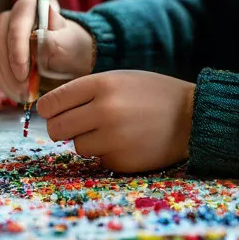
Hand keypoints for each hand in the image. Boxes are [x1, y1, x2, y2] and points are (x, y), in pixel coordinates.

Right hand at [0, 0, 93, 102]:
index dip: (17, 48)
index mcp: (32, 5)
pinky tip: (17, 95)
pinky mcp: (1, 51)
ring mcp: (5, 33)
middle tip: (22, 88)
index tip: (23, 73)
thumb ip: (56, 40)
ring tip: (22, 95)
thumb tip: (38, 38)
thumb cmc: (72, 47)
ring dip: (6, 76)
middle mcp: (14, 16)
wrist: (71, 58)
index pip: (17, 22)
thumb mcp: (70, 44)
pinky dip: (5, 82)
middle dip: (9, 66)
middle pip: (1, 37)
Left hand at [37, 70, 194, 172]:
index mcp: (101, 84)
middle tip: (72, 125)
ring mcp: (113, 138)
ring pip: (77, 146)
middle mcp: (104, 111)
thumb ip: (85, 91)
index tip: (49, 111)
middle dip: (61, 128)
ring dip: (86, 140)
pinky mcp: (122, 161)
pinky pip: (99, 159)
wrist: (191, 116)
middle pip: (56, 128)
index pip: (52, 102)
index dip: (47, 109)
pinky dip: (107, 153)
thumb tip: (50, 110)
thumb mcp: (118, 79)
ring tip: (109, 130)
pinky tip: (126, 142)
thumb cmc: (151, 93)